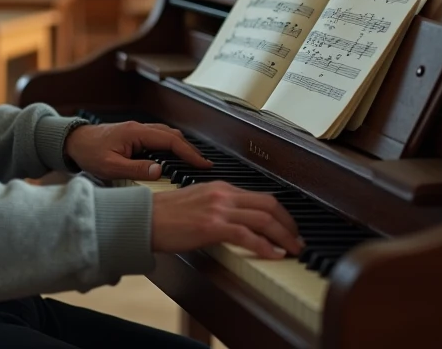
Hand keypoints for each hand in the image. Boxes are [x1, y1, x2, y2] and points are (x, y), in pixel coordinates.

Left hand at [63, 121, 212, 180]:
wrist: (73, 141)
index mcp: (136, 133)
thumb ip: (136, 169)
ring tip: (192, 162)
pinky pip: (158, 137)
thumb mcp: (111, 166)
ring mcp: (137, 130)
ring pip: (166, 135)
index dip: (189, 153)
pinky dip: (170, 146)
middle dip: (190, 149)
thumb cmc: (88, 152)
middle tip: (203, 165)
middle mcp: (139, 128)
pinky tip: (172, 157)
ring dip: (181, 147)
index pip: (171, 141)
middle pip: (173, 135)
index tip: (203, 164)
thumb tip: (160, 172)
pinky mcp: (133, 135)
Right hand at [152, 182, 303, 256]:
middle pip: (269, 204)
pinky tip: (274, 254)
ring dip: (284, 236)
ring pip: (264, 218)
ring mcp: (218, 209)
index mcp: (220, 187)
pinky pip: (247, 234)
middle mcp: (223, 194)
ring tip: (292, 249)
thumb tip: (237, 221)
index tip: (288, 227)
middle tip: (297, 239)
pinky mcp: (212, 225)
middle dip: (289, 224)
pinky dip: (265, 245)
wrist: (144, 219)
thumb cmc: (164, 215)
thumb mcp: (197, 202)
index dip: (280, 213)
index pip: (260, 196)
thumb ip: (218, 207)